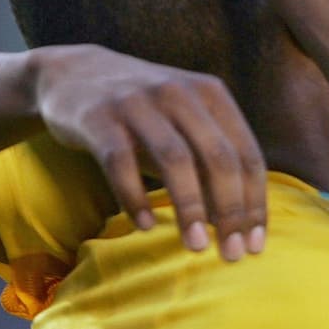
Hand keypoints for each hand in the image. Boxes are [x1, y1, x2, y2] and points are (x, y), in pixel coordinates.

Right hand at [32, 43, 266, 258]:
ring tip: (196, 246)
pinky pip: (120, 162)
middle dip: (230, 210)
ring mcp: (137, 102)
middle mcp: (179, 93)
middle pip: (218, 158)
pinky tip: (144, 226)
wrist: (73, 74)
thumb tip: (240, 226)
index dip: (255, 203)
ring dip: (190, 207)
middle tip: (232, 254)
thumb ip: (212, 166)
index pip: (246, 154)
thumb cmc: (144, 115)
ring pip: (175, 159)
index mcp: (211, 95)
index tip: (254, 246)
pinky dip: (135, 197)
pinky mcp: (98, 117)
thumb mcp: (185, 127)